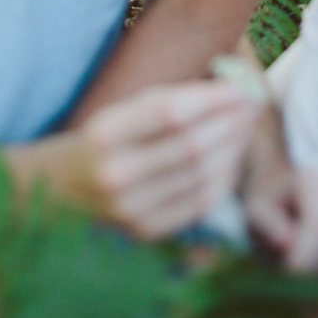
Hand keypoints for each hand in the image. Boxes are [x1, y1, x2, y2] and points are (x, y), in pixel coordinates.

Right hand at [74, 82, 258, 238]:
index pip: (171, 113)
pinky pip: (200, 202)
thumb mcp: (125, 110)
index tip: (241, 88)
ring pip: (202, 175)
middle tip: (253, 105)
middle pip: (192, 146)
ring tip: (245, 128)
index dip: (212, 99)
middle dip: (231, 122)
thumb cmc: (106, 139)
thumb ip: (174, 101)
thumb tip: (233, 91)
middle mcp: (116, 175)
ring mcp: (131, 209)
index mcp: (105, 135)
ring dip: (233, 148)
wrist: (63, 189)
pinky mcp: (146, 230)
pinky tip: (231, 158)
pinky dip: (223, 177)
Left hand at [243, 119, 317, 277]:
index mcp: (315, 178)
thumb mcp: (255, 211)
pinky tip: (315, 273)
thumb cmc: (268, 205)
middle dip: (312, 270)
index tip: (287, 275)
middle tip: (290, 280)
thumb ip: (266, 224)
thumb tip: (285, 241)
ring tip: (299, 274)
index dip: (305, 256)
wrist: (286, 198)